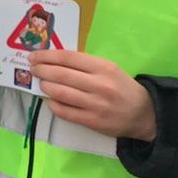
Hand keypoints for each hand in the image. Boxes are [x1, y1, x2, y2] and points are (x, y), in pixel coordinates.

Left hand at [31, 49, 157, 141]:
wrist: (144, 114)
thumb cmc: (122, 87)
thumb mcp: (109, 69)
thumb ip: (84, 65)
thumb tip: (52, 60)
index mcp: (104, 68)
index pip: (68, 58)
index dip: (47, 56)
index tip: (34, 56)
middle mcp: (99, 85)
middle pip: (61, 74)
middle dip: (41, 70)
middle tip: (32, 69)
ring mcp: (95, 104)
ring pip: (59, 93)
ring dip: (45, 86)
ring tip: (41, 83)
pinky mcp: (92, 121)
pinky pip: (64, 111)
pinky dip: (52, 104)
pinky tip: (49, 99)